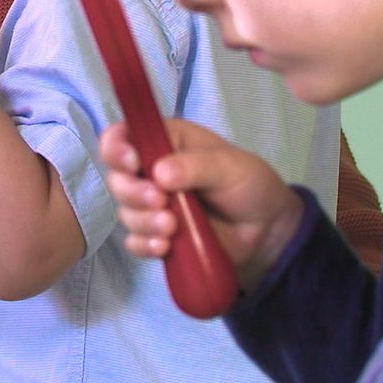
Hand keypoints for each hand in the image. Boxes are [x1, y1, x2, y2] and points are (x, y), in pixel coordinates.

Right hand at [98, 119, 307, 289]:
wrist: (265, 232)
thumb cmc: (248, 185)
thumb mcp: (230, 166)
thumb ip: (197, 166)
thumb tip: (159, 173)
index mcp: (166, 142)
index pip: (124, 136)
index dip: (117, 147)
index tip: (131, 164)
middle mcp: (151, 171)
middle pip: (117, 177)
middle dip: (132, 192)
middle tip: (160, 201)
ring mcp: (153, 206)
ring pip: (125, 212)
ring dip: (143, 221)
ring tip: (173, 227)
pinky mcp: (157, 236)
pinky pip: (135, 242)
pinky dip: (145, 245)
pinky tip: (165, 247)